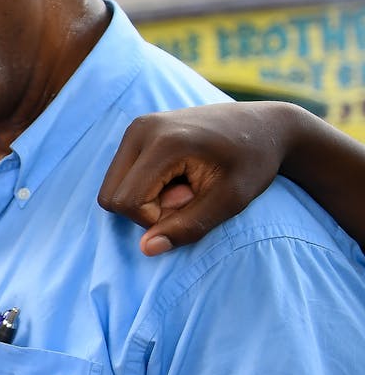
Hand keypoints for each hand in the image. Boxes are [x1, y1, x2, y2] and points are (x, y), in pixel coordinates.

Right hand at [98, 103, 287, 255]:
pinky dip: (145, 186)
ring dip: (145, 199)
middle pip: (111, 196)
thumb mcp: (230, 201)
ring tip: (184, 186)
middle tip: (187, 197)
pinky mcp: (137, 130)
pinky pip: (121, 175)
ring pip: (113, 187)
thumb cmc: (254, 163)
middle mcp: (141, 129)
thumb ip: (188, 227)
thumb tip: (146, 249)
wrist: (264, 125)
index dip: (156, 219)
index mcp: (164, 141)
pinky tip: (178, 176)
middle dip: (146, 210)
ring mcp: (136, 127)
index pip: (127, 202)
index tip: (194, 204)